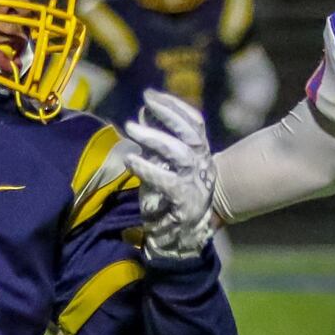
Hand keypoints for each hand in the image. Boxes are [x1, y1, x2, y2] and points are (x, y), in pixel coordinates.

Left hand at [123, 90, 216, 259]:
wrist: (180, 240)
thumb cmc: (169, 200)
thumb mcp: (164, 166)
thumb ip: (156, 143)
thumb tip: (143, 114)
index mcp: (201, 155)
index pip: (195, 124)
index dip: (175, 106)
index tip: (151, 94)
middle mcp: (203, 167)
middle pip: (192, 134)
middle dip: (169, 115)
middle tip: (143, 104)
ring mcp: (196, 185)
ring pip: (181, 154)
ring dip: (155, 137)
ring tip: (131, 128)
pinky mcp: (185, 203)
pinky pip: (168, 182)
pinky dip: (147, 168)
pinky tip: (131, 159)